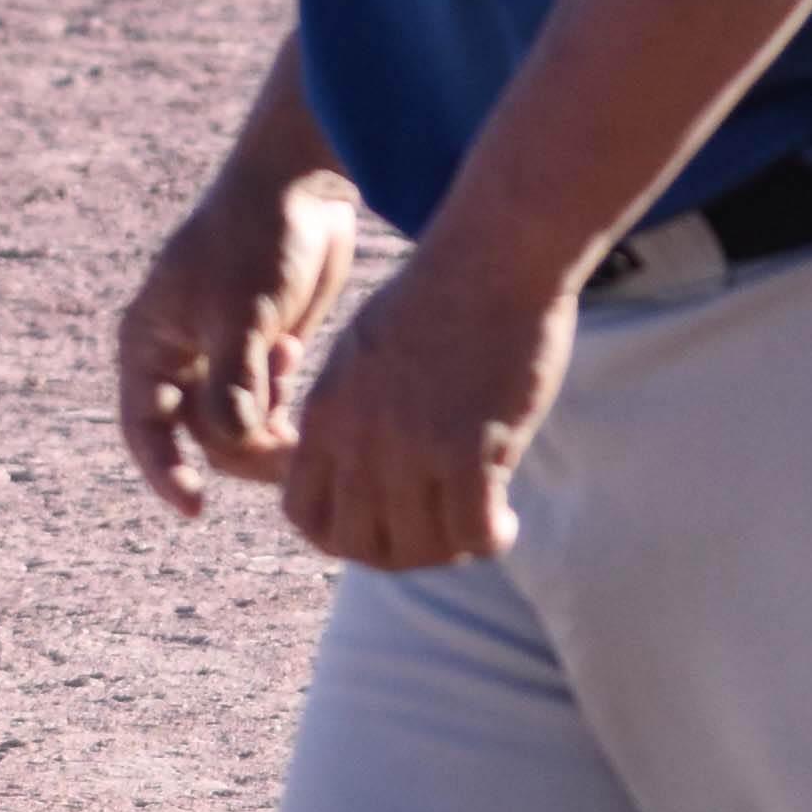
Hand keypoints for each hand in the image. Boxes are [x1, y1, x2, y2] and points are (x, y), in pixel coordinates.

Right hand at [115, 152, 361, 519]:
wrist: (302, 188)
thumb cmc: (257, 241)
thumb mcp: (241, 314)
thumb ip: (233, 387)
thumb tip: (232, 452)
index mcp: (149, 343)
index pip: (145, 429)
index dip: (165, 474)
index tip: (195, 510)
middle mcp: (178, 356)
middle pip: (202, 438)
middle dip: (244, 446)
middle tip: (292, 440)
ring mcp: (222, 357)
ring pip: (241, 428)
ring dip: (269, 423)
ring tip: (292, 373)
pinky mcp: (263, 354)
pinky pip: (270, 407)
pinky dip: (286, 403)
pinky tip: (297, 356)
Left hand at [277, 240, 576, 569]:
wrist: (489, 257)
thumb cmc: (436, 300)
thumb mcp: (364, 356)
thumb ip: (354, 413)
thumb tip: (366, 467)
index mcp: (325, 413)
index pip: (304, 513)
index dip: (343, 536)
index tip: (384, 526)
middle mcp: (358, 438)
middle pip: (356, 544)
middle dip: (399, 554)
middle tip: (438, 540)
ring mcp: (411, 447)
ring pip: (418, 547)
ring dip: (450, 552)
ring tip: (478, 531)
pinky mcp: (469, 449)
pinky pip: (472, 532)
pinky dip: (491, 539)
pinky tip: (507, 522)